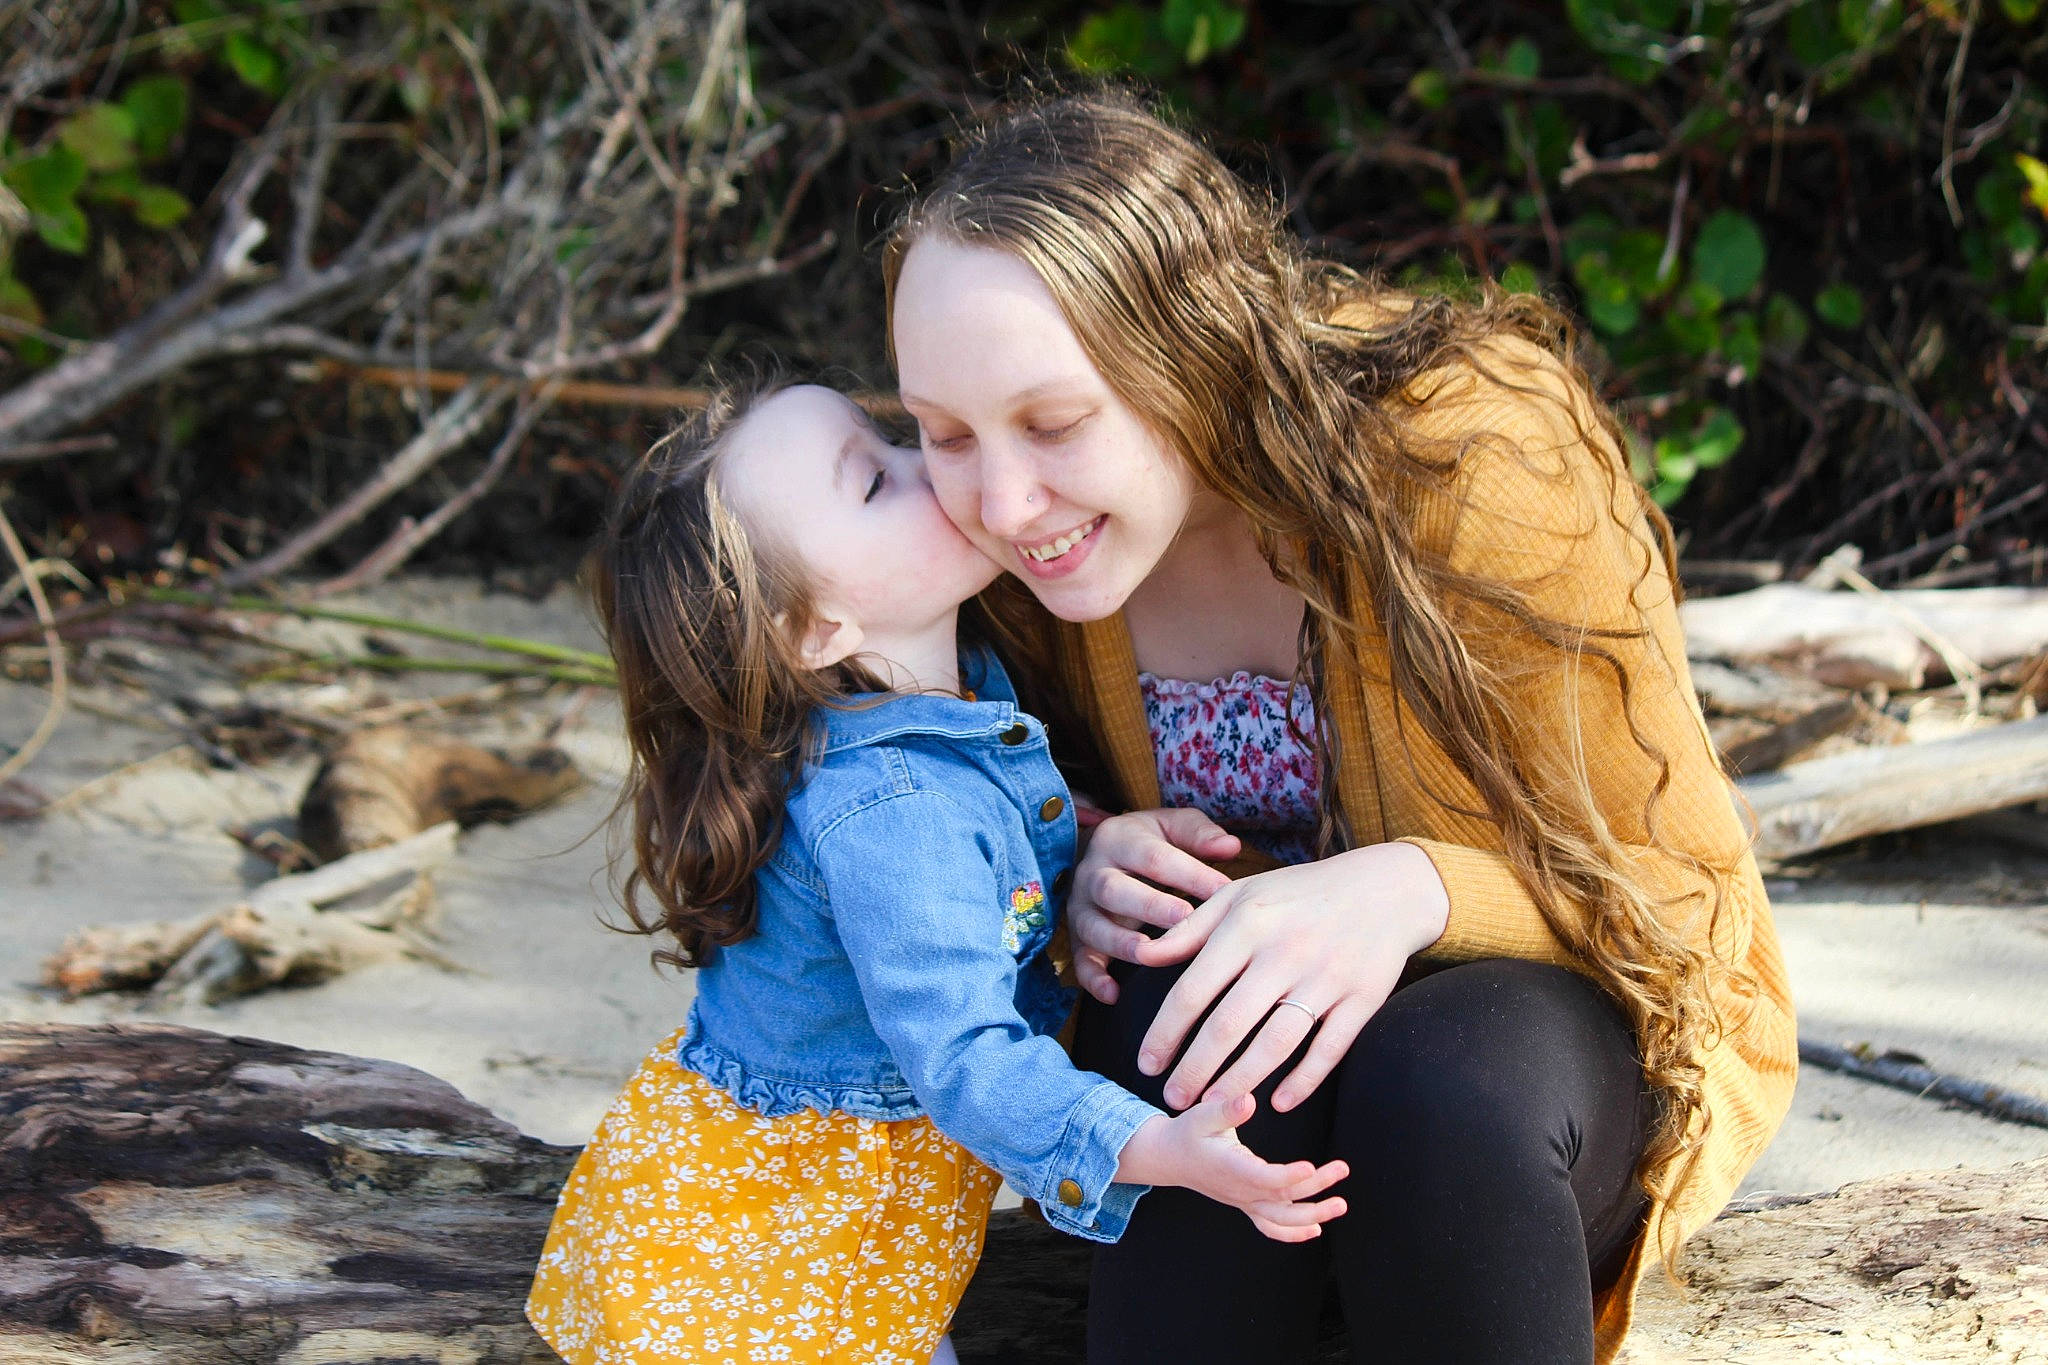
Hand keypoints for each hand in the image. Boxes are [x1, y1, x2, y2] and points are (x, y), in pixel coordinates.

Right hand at [1067, 808, 1241, 1004]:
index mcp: (1118, 839)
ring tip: (1152, 954)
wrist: (1101, 853)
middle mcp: (1092, 873)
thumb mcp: (1171, 827)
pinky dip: (1093, 979)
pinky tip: (1114, 994)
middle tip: (1185, 919)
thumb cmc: (1149, 843)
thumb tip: (1231, 846)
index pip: (1153, 856)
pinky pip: (1080, 960)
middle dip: (1149, 906)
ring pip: (1093, 926)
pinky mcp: (1078, 938)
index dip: (1188, 873)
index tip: (1223, 890)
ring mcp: (1081, 908)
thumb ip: (1199, 834)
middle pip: (1113, 889)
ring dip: (1122, 943)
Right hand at [1115, 1094, 1348, 1241]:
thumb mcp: (1202, 1114)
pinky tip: (1316, 1230)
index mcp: (1230, 1168)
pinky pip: (1270, 1227)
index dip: (1289, 1176)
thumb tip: (1249, 1101)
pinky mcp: (1245, 1205)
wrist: (1168, 1158)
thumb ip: (1226, 1108)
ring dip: (1313, 1215)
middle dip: (1316, 1188)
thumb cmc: (1188, 1133)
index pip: (1264, 1178)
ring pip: (1281, 1218)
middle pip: (1282, 1198)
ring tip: (1340, 1205)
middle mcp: (1239, 1190)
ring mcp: (1243, 1202)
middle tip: (1341, 1170)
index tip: (1311, 1167)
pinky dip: (1292, 1233)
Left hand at [1135, 842, 1450, 1113]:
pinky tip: (1279, 1103)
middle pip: (1229, 1025)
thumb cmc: (1300, 894)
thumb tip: (1144, 956)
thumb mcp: (1241, 896)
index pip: (1193, 989)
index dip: (1165, 1033)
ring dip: (1239, 1081)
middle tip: (1172, 1098)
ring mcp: (1326, 978)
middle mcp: (1285, 952)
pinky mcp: (1362, 999)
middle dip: (1195, 1069)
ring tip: (1213, 1105)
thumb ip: (1191, 928)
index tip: (1146, 1063)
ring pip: (1275, 1044)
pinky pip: (1328, 1050)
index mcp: (1248, 924)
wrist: (1386, 890)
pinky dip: (1303, 1081)